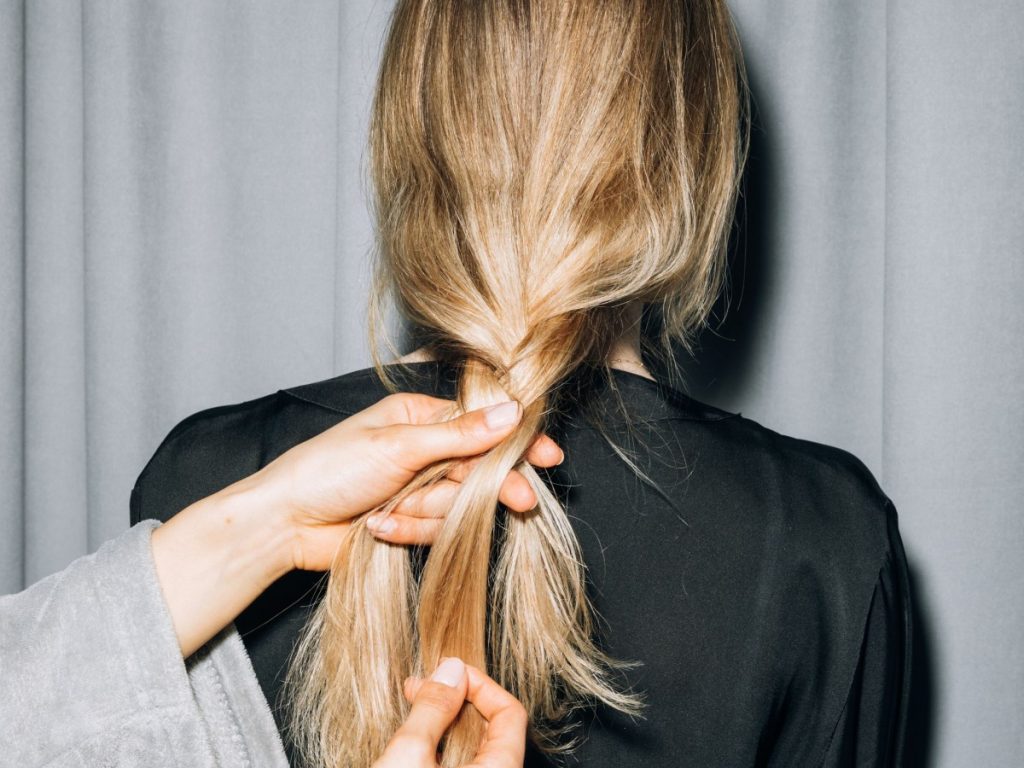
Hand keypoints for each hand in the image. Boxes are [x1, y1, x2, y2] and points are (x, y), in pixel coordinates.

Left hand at [245, 392, 563, 570]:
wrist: (284, 524)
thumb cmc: (328, 470)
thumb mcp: (398, 447)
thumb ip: (459, 436)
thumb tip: (510, 413)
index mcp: (418, 418)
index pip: (481, 424)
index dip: (515, 440)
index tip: (548, 454)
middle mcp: (422, 451)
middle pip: (477, 468)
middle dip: (490, 486)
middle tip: (522, 500)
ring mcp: (415, 488)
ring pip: (457, 504)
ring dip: (426, 513)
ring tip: (388, 510)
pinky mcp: (408, 523)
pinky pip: (434, 531)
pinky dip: (408, 531)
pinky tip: (377, 527)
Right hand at [373, 657, 526, 767]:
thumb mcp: (409, 756)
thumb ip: (433, 709)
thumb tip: (451, 670)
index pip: (511, 714)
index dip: (479, 685)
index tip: (447, 673)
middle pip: (493, 729)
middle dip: (455, 700)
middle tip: (421, 686)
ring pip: (474, 749)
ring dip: (444, 722)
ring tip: (412, 706)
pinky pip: (461, 766)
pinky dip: (440, 748)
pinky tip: (413, 741)